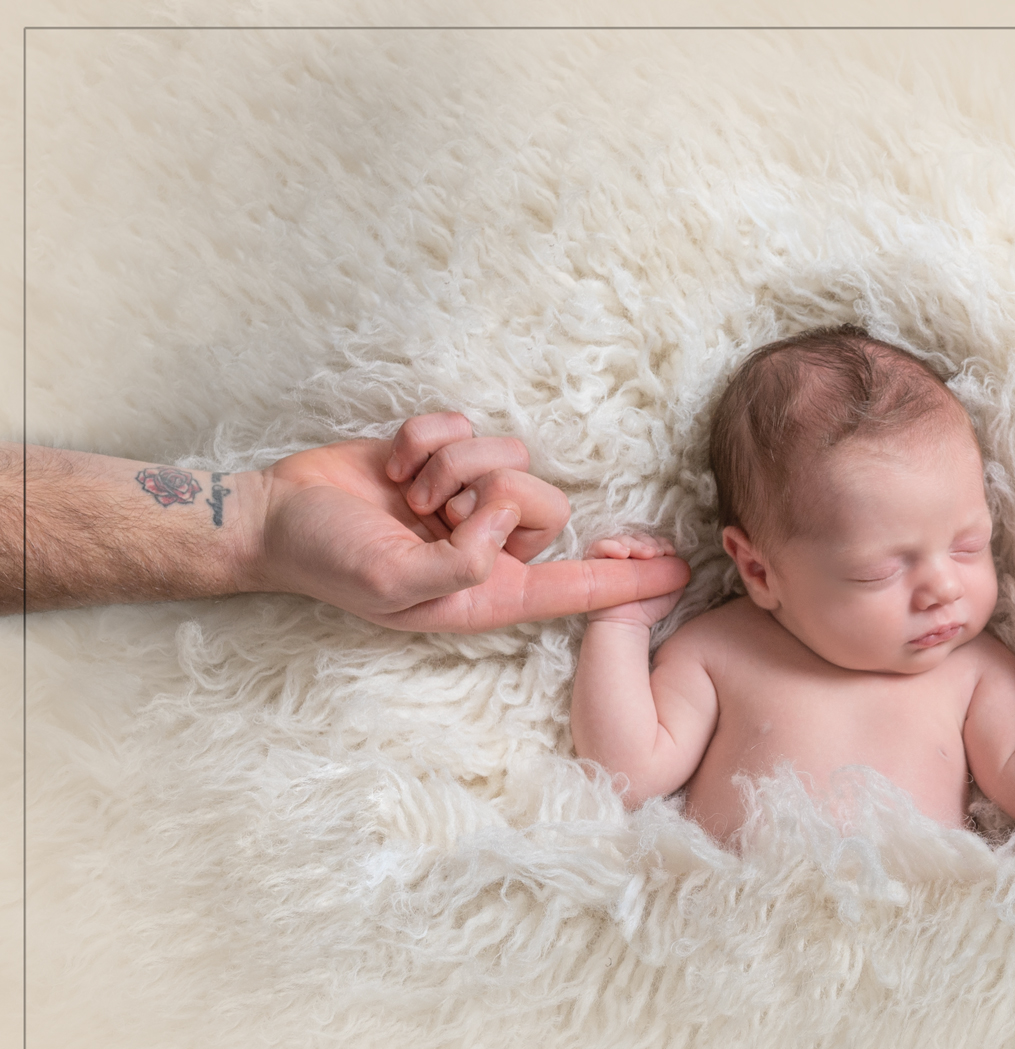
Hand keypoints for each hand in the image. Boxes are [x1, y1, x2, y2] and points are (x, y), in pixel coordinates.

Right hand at [248, 413, 689, 630]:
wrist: (273, 514)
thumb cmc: (329, 559)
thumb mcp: (394, 583)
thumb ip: (461, 564)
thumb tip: (504, 520)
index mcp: (485, 592)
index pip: (572, 587)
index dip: (627, 581)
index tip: (680, 572)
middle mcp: (488, 549)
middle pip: (546, 504)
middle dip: (484, 493)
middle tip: (427, 509)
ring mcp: (468, 502)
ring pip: (510, 459)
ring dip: (448, 465)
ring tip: (404, 491)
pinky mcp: (447, 458)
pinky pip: (471, 428)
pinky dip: (426, 438)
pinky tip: (391, 464)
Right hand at [585, 534, 685, 626]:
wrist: (629, 625)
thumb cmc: (649, 608)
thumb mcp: (672, 588)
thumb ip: (677, 571)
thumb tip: (679, 557)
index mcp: (642, 558)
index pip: (650, 541)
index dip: (660, 542)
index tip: (670, 552)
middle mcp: (624, 556)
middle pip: (636, 538)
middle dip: (649, 542)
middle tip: (658, 553)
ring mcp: (608, 558)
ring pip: (620, 540)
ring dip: (635, 543)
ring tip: (647, 554)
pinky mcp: (592, 562)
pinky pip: (598, 547)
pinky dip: (611, 546)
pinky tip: (624, 554)